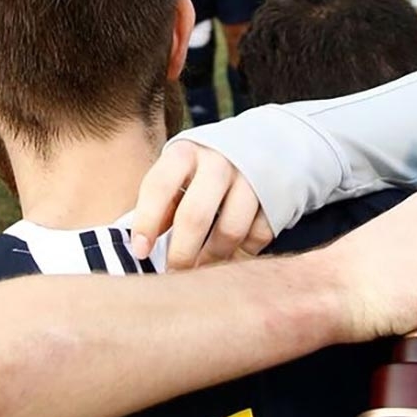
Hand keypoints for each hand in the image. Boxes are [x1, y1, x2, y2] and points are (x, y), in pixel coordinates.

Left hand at [129, 140, 270, 268]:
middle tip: (173, 273)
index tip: (140, 252)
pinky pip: (257, 237)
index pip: (159, 186)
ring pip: (229, 231)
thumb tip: (145, 245)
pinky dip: (243, 254)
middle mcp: (218, 161)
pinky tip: (231, 256)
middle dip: (181, 253)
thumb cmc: (207, 167)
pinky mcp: (276, 197)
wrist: (268, 143)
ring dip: (212, 259)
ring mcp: (251, 178)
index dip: (146, 222)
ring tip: (201, 269)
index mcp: (185, 152)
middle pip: (195, 215)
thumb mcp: (179, 171)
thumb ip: (164, 203)